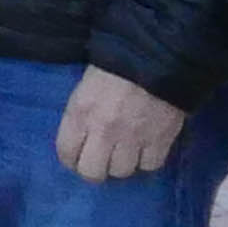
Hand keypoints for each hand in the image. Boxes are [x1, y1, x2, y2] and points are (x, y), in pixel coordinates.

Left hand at [56, 67, 188, 181]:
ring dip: (123, 164)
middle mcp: (104, 130)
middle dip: (95, 169)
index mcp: (80, 113)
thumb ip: (80, 116)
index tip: (78, 157)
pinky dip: (148, 160)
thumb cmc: (116, 65)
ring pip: (122, 171)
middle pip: (92, 172)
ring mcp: (133, 137)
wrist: (157, 54)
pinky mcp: (161, 138)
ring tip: (127, 152)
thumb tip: (81, 140)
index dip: (71, 160)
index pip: (66, 153)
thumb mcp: (86, 87)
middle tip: (102, 160)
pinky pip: (150, 165)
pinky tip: (147, 148)